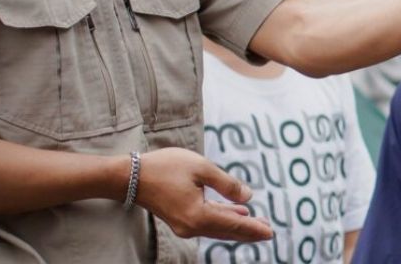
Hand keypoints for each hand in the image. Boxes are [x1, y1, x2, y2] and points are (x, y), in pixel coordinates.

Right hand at [135, 148, 272, 242]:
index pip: (234, 225)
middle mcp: (192, 227)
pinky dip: (223, 218)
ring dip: (237, 224)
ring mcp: (184, 225)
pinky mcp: (180, 219)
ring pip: (218, 227)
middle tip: (268, 231)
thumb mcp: (202, 168)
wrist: (130, 176)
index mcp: (199, 216)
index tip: (271, 232)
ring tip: (256, 221)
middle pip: (227, 231)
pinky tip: (236, 212)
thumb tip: (249, 197)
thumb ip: (228, 184)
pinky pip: (207, 222)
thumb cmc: (166, 168)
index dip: (254, 228)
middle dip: (249, 231)